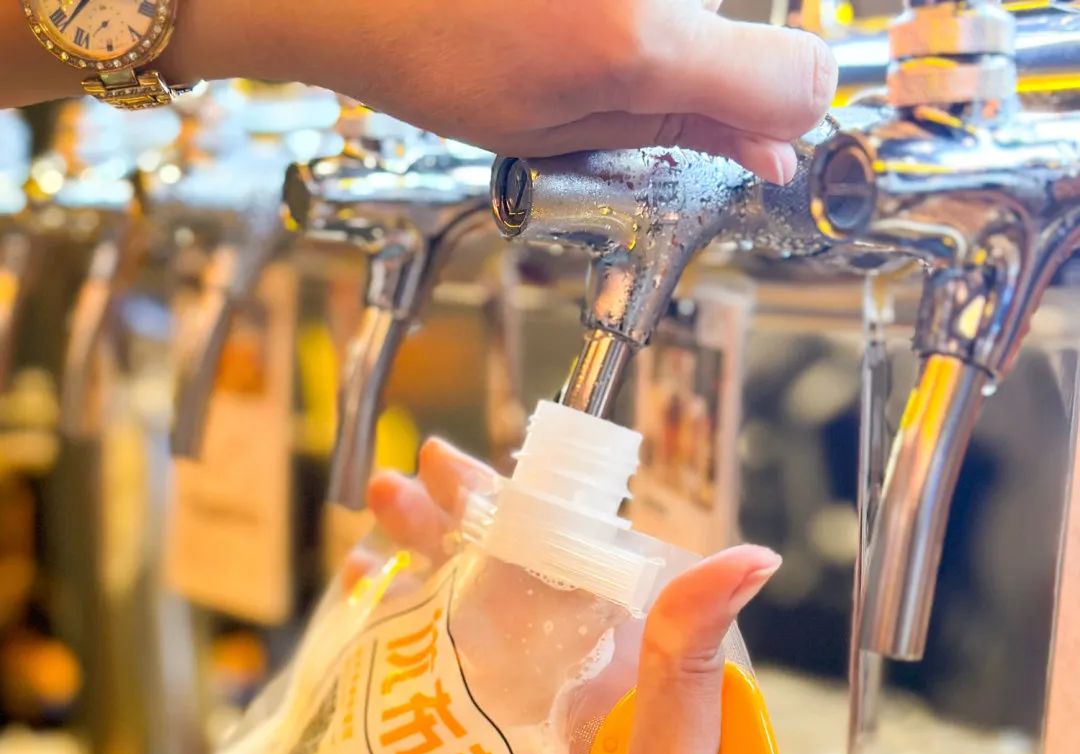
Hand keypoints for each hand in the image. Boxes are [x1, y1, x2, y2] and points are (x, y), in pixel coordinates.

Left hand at [173, 0, 835, 183]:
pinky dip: (626, 1)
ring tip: (558, 13)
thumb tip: (770, 155)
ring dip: (650, 11)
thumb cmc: (428, 45)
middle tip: (596, 62)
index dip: (783, 117)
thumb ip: (681, 136)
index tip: (758, 133)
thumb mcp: (557, 131)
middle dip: (693, 57)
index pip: (802, 78)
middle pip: (741, 23)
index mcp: (642, 45)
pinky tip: (556, 2)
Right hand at [353, 438, 778, 753]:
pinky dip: (400, 656)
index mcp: (623, 643)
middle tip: (385, 490)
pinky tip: (361, 626)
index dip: (501, 503)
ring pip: (463, 624)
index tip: (443, 466)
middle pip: (500, 574)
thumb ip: (695, 662)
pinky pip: (443, 693)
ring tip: (359, 548)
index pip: (557, 549)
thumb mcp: (687, 752)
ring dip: (412, 581)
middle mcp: (574, 664)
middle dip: (441, 528)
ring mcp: (530, 709)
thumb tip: (751, 554)